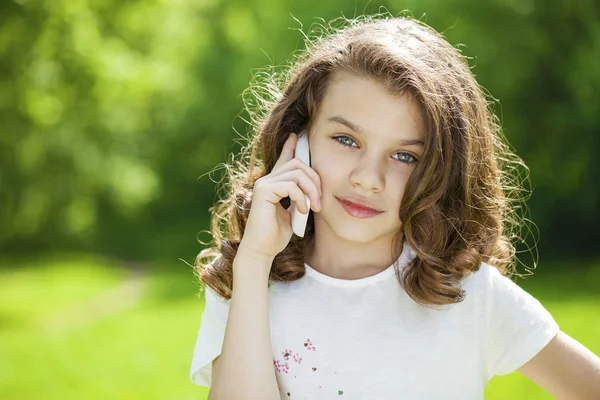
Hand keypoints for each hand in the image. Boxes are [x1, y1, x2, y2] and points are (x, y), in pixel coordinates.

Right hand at [239, 132, 321, 267]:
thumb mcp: (294, 212)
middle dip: (315, 180)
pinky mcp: (263, 191)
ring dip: (311, 190)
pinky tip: (302, 211)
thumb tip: (312, 187)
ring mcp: (264, 184)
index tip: (297, 135)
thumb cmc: (276, 235)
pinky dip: (301, 197)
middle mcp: (267, 180)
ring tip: (313, 207)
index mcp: (274, 184)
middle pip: (298, 164)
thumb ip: (299, 197)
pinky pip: (290, 185)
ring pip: (296, 173)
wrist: (262, 250)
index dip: (291, 146)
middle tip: (319, 201)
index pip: (284, 159)